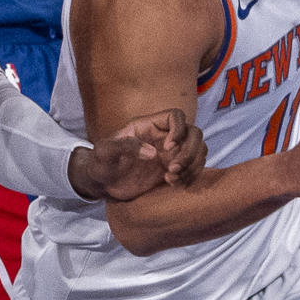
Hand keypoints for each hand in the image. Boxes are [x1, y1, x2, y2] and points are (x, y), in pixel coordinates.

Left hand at [71, 108, 208, 201]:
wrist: (102, 184)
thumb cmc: (100, 163)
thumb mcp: (105, 152)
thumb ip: (124, 146)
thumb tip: (153, 153)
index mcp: (148, 125)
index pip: (175, 116)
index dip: (179, 129)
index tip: (168, 148)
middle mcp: (163, 136)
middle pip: (194, 133)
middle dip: (189, 152)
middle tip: (173, 169)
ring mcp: (171, 153)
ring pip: (199, 150)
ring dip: (192, 166)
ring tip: (172, 178)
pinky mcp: (173, 169)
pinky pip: (194, 167)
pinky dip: (191, 176)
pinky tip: (173, 184)